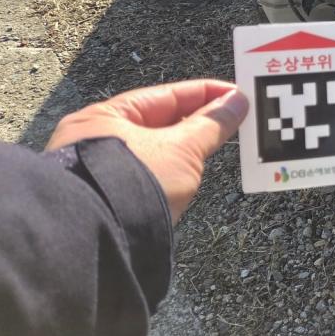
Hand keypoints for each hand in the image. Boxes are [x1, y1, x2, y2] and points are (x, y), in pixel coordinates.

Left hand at [47, 80, 249, 223]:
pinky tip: (193, 172)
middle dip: (199, 121)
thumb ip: (212, 124)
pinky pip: (153, 172)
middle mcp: (97, 141)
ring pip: (157, 150)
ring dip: (188, 147)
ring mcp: (103, 171)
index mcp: (104, 117)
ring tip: (219, 143)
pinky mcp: (114, 197)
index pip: (165, 96)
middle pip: (160, 122)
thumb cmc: (129, 186)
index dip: (205, 93)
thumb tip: (237, 102)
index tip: (235, 95)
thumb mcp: (181, 149)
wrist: (102, 242)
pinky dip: (176, 169)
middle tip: (235, 119)